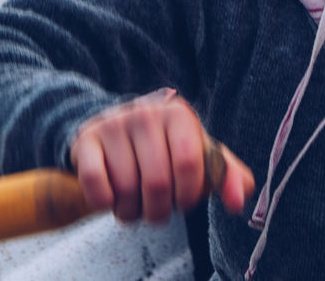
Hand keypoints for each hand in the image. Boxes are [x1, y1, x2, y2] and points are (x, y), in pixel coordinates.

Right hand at [69, 89, 254, 223]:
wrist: (117, 129)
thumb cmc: (167, 148)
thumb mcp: (199, 155)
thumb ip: (225, 176)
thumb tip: (239, 200)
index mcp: (179, 115)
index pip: (189, 164)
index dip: (188, 195)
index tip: (184, 201)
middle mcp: (146, 113)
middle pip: (157, 183)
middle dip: (159, 210)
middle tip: (157, 210)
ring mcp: (113, 124)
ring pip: (126, 189)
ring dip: (131, 211)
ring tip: (134, 204)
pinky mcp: (86, 140)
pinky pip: (96, 184)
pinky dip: (104, 202)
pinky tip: (111, 198)